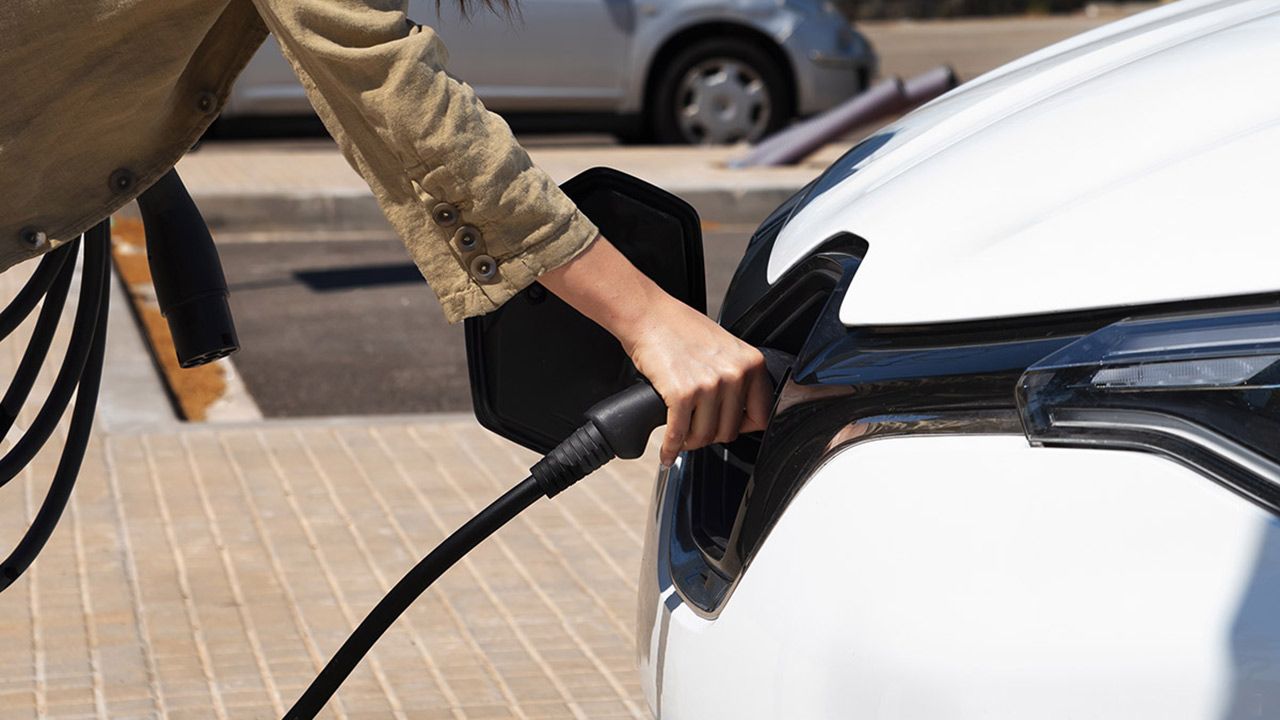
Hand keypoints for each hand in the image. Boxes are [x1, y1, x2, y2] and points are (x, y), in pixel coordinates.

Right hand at [620, 294, 771, 464]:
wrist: (650, 316)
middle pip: (730, 432)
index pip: (761, 417)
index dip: (742, 427)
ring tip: (682, 437)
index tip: (729, 427)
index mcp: (752, 363)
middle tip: (698, 429)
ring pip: (705, 436)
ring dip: (690, 443)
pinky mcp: (682, 394)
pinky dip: (670, 448)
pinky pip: (679, 434)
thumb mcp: (727, 348)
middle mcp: (735, 375)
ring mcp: (709, 385)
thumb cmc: (683, 330)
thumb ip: (739, 377)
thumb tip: (741, 413)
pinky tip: (666, 452)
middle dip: (711, 435)